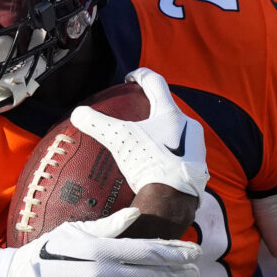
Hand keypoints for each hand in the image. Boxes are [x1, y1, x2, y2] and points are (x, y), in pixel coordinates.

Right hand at [0, 210, 198, 276]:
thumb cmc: (44, 255)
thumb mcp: (73, 232)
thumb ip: (108, 226)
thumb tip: (136, 216)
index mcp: (101, 247)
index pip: (148, 249)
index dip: (175, 251)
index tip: (194, 251)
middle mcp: (104, 271)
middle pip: (153, 271)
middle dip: (179, 271)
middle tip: (197, 270)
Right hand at [69, 68, 208, 207]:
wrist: (172, 201)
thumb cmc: (148, 164)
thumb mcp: (119, 140)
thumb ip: (98, 124)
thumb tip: (78, 113)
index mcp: (171, 113)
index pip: (155, 82)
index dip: (140, 76)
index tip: (130, 79)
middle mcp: (189, 126)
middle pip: (168, 108)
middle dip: (152, 109)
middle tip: (137, 113)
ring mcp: (197, 148)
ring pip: (177, 132)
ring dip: (162, 133)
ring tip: (145, 141)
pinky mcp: (198, 167)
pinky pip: (181, 154)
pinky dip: (168, 154)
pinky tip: (156, 164)